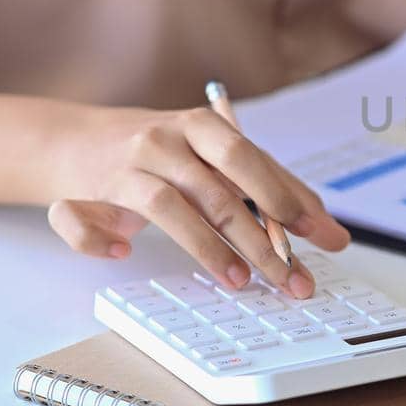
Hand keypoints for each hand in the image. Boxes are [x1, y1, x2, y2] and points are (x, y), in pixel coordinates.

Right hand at [44, 107, 349, 297]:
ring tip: (239, 280)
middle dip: (258, 238)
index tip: (317, 233)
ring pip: (167, 207)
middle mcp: (162, 140)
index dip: (285, 196)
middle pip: (216, 189)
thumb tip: (331, 232)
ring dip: (206, 248)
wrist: (73, 140)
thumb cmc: (163, 154)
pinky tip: (123, 253)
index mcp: (201, 125)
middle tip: (288, 276)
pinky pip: (82, 219)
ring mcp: (123, 166)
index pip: (249, 159)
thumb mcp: (216, 157)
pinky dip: (99, 240)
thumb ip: (272, 187)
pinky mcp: (82, 195)